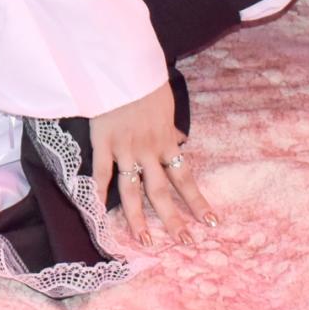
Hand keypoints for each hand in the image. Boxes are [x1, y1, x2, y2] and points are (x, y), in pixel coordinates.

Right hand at [90, 83, 213, 247]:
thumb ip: (170, 128)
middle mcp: (149, 151)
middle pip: (162, 193)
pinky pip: (100, 172)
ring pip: (132, 191)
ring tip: (145, 241)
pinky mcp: (103, 142)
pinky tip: (96, 212)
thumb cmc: (145, 82)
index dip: (198, 202)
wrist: (124, 65)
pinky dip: (97, 192)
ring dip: (138, 219)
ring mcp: (125, 149)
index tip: (211, 223)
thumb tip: (179, 140)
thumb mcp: (166, 106)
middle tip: (185, 244)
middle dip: (174, 220)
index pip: (186, 178)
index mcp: (166, 142)